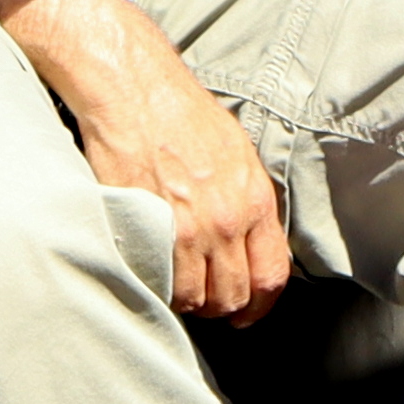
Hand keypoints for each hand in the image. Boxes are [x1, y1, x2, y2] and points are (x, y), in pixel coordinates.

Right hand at [0, 0, 291, 323]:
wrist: (132, 88)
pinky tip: (154, 270)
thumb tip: (251, 242)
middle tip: (205, 298)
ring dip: (186, 299)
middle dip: (221, 307)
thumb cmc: (180, 113)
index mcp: (254, 199)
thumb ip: (246, 201)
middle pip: (232, 297)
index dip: (259, 306)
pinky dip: (158, 286)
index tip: (246, 314)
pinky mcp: (147, 227)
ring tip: (176, 281)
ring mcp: (185, 227)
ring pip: (195, 298)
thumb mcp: (236, 152)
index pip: (271, 277)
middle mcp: (226, 219)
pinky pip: (160, 282)